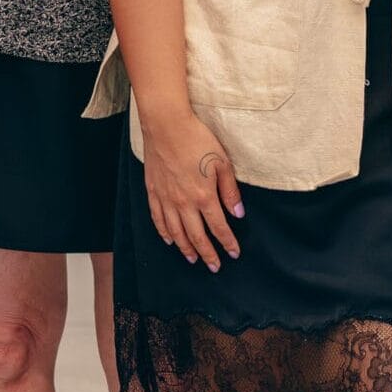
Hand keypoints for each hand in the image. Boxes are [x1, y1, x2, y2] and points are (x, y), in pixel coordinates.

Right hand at [139, 108, 243, 271]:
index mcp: (204, 196)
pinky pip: (158, 219)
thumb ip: (230, 191)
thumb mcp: (222, 162)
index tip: (234, 253)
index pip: (218, 227)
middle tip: (215, 266)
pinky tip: (170, 240)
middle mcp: (184, 203)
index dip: (227, 242)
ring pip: (176, 232)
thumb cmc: (197, 139)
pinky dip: (164, 233)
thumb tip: (238, 214)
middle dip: (207, 254)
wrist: (166, 125)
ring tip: (193, 259)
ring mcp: (166, 199)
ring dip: (186, 248)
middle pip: (197, 236)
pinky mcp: (153, 192)